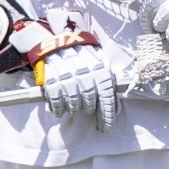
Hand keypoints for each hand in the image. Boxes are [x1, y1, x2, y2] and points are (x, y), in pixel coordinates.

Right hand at [0, 17, 118, 129]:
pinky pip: (57, 103)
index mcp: (99, 69)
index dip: (107, 116)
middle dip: (89, 110)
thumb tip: (116, 89)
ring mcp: (68, 79)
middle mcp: (85, 75)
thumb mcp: (98, 56)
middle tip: (88, 110)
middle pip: (90, 102)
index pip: (106, 97)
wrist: (56, 41)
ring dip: (74, 109)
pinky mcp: (52, 82)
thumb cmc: (80, 52)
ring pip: (74, 105)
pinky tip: (60, 109)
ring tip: (74, 107)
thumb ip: (107, 72)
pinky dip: (58, 109)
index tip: (106, 127)